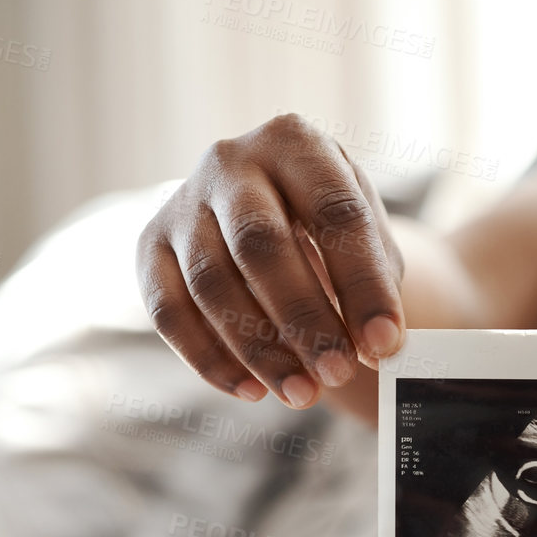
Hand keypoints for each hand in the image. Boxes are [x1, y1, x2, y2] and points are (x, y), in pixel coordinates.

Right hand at [136, 113, 406, 408]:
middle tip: (338, 373)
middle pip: (261, 244)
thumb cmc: (331, 229)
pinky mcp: (150, 245)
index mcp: (295, 143)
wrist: (271, 210)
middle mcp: (230, 161)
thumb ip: (375, 282)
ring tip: (304, 393)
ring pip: (211, 283)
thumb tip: (377, 345)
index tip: (386, 344)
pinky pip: (169, 310)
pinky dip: (210, 358)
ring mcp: (182, 201)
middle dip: (304, 318)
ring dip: (259, 349)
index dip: (363, 285)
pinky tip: (252, 390)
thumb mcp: (366, 236)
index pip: (335, 214)